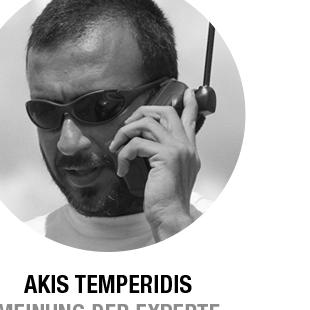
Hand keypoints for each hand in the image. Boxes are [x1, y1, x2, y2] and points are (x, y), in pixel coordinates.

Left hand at [108, 88, 201, 242]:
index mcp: (189, 150)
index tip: (185, 93)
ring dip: (126, 132)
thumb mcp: (169, 174)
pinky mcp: (166, 156)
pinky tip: (123, 167)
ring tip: (118, 147)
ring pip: (148, 123)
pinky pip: (137, 143)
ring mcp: (178, 149)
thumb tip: (144, 146)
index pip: (191, 120)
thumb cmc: (167, 201)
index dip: (188, 104)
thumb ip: (163, 157)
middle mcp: (186, 147)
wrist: (171, 216)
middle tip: (128, 125)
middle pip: (166, 112)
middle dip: (143, 112)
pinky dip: (124, 153)